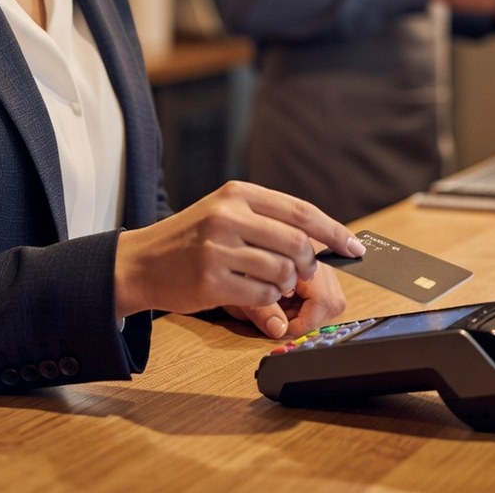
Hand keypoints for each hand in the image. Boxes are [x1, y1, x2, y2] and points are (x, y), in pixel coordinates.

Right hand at [113, 181, 363, 336]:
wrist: (140, 261)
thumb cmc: (190, 238)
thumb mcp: (224, 212)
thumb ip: (268, 219)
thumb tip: (322, 239)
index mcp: (238, 193)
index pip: (301, 211)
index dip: (334, 231)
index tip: (355, 247)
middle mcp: (228, 216)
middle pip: (297, 243)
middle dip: (308, 264)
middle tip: (303, 273)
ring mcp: (218, 249)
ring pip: (282, 272)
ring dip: (286, 285)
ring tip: (272, 283)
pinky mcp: (210, 281)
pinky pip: (262, 296)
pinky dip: (268, 301)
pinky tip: (254, 294)